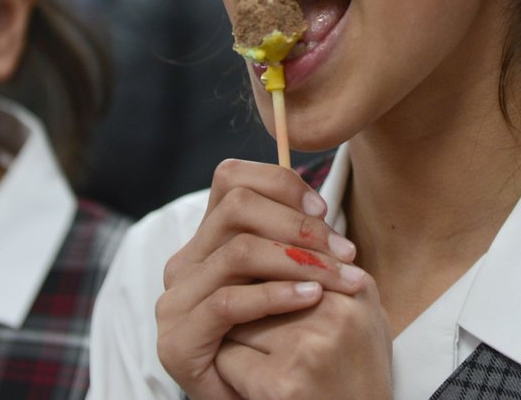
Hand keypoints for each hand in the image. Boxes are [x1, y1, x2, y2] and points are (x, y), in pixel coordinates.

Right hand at [156, 159, 385, 398]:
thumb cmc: (286, 341)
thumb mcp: (291, 281)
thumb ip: (293, 241)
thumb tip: (320, 204)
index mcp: (207, 241)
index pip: (231, 180)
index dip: (280, 184)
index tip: (323, 209)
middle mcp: (185, 264)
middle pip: (238, 208)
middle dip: (299, 224)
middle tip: (345, 251)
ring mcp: (175, 302)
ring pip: (239, 251)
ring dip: (299, 259)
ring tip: (340, 277)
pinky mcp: (178, 341)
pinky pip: (229, 302)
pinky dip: (276, 295)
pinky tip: (312, 299)